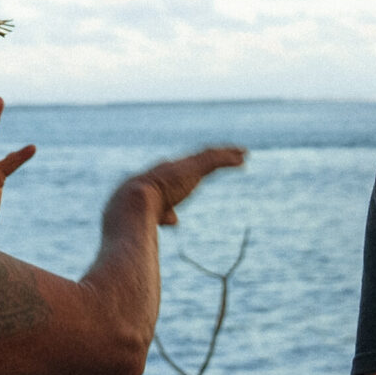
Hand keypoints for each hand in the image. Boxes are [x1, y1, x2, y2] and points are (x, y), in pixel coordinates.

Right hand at [125, 146, 246, 225]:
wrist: (133, 205)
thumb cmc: (135, 214)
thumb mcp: (153, 215)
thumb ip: (164, 215)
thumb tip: (174, 220)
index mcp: (161, 177)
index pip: (181, 169)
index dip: (195, 167)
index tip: (205, 167)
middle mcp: (172, 168)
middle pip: (198, 158)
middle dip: (213, 156)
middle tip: (229, 155)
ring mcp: (182, 168)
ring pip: (209, 156)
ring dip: (226, 154)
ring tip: (241, 154)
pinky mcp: (192, 169)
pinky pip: (214, 161)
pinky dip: (228, 159)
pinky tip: (241, 159)